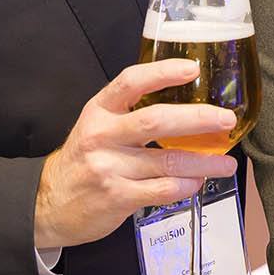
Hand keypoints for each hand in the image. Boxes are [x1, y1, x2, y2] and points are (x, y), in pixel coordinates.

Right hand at [33, 59, 236, 249]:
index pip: (130, 82)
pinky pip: (162, 189)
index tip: (192, 68)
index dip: (162, 72)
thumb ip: (131, 114)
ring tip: (227, 163)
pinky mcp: (116, 197)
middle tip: (225, 119)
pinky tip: (197, 182)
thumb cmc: (84, 160)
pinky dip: (185, 185)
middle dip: (197, 119)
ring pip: (167, 160)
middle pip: (156, 121)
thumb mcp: (97, 126)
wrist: (46, 206)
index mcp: (99, 111)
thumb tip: (186, 108)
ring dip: (203, 162)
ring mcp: (108, 168)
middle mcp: (102, 136)